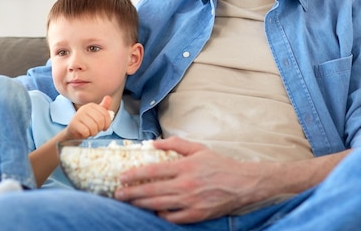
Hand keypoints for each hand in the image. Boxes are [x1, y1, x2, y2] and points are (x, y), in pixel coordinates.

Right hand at [65, 96, 112, 139]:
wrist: (73, 132)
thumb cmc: (87, 125)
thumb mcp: (97, 116)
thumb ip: (104, 108)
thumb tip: (108, 97)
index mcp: (92, 105)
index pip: (105, 114)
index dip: (107, 123)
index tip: (104, 128)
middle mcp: (84, 108)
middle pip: (100, 120)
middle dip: (99, 128)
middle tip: (95, 130)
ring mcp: (78, 115)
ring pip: (93, 127)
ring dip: (93, 133)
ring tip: (89, 132)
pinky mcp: (73, 123)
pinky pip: (85, 131)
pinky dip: (86, 135)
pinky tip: (83, 133)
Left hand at [114, 136, 277, 223]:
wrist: (242, 184)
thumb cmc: (219, 164)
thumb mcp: (198, 148)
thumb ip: (175, 144)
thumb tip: (153, 143)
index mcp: (185, 167)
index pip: (152, 171)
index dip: (134, 174)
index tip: (121, 176)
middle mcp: (185, 185)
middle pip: (151, 190)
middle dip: (131, 192)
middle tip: (117, 193)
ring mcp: (190, 202)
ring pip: (158, 205)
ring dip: (140, 204)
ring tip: (128, 202)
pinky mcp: (196, 215)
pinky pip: (172, 217)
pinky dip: (160, 214)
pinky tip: (152, 210)